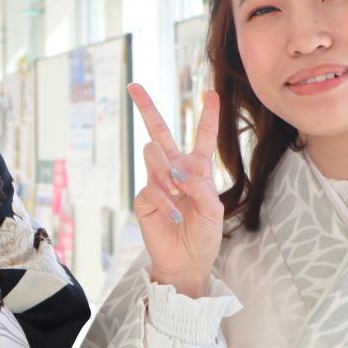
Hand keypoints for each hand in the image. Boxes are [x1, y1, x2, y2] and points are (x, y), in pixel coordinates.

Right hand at [130, 83, 222, 297]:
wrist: (187, 260)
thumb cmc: (204, 235)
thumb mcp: (213, 209)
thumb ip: (200, 186)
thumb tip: (177, 173)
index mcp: (197, 168)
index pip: (202, 136)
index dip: (208, 115)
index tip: (211, 93)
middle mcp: (174, 170)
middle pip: (158, 132)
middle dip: (146, 108)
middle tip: (134, 86)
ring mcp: (157, 182)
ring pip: (153, 154)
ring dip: (166, 171)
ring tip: (177, 192)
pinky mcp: (144, 198)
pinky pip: (151, 188)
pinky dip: (166, 202)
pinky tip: (175, 215)